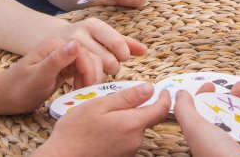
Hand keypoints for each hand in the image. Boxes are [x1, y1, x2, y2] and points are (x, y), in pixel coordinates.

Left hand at [0, 39, 104, 113]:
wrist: (6, 96)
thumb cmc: (19, 89)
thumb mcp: (37, 77)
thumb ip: (56, 60)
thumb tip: (76, 43)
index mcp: (54, 45)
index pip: (83, 53)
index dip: (90, 70)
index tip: (89, 89)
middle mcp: (61, 48)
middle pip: (90, 57)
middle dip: (93, 75)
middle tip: (88, 93)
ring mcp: (64, 57)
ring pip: (90, 64)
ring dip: (91, 79)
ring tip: (83, 94)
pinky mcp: (66, 68)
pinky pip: (84, 71)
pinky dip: (86, 81)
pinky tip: (80, 91)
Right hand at [39, 82, 170, 156]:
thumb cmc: (75, 132)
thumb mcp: (99, 105)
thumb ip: (127, 97)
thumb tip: (149, 88)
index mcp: (132, 124)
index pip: (161, 110)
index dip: (165, 98)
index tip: (163, 90)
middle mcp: (135, 141)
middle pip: (146, 119)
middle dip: (137, 108)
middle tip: (115, 101)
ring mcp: (128, 152)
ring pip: (134, 129)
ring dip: (125, 120)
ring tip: (102, 117)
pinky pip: (126, 140)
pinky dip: (118, 131)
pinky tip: (100, 131)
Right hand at [54, 18, 146, 77]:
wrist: (54, 43)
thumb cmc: (86, 40)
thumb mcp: (104, 37)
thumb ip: (124, 43)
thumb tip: (144, 50)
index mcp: (93, 24)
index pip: (117, 43)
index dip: (123, 55)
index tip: (122, 57)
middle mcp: (79, 34)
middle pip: (108, 60)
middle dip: (113, 67)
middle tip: (109, 67)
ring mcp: (68, 49)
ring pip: (96, 71)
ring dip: (101, 76)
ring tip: (98, 72)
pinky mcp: (61, 64)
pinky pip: (82, 79)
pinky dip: (88, 81)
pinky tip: (88, 79)